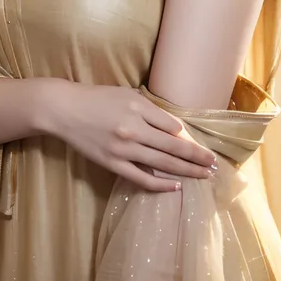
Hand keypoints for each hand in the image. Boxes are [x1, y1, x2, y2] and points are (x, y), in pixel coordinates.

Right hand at [45, 82, 216, 191]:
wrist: (65, 110)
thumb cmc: (97, 98)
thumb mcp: (125, 94)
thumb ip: (149, 109)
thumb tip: (174, 127)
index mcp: (138, 108)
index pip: (173, 126)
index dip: (189, 137)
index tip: (200, 145)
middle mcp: (134, 129)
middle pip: (174, 147)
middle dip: (198, 157)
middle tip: (215, 164)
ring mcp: (123, 149)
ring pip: (163, 164)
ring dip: (187, 171)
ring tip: (204, 175)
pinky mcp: (112, 163)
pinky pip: (141, 178)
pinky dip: (160, 184)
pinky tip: (175, 187)